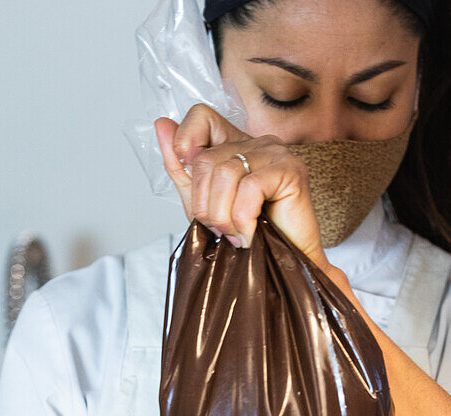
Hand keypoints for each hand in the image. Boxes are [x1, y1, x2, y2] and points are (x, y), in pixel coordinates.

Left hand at [154, 103, 328, 270]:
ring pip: (225, 174)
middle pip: (207, 159)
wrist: (286, 263)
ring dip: (223, 216)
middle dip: (204, 204)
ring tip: (235, 235)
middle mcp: (254, 142)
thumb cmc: (248, 236)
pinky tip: (250, 234)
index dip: (186, 139)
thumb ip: (181, 168)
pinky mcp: (290, 170)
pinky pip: (250, 188)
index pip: (201, 116)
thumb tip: (160, 124)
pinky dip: (243, 219)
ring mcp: (274, 153)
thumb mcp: (202, 203)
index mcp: (233, 145)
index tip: (187, 173)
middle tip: (219, 228)